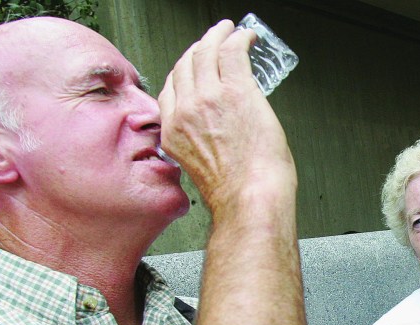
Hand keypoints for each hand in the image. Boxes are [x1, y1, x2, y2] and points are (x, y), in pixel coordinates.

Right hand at [158, 20, 296, 215]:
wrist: (249, 198)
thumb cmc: (234, 193)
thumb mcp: (200, 169)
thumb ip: (200, 146)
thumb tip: (217, 134)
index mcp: (174, 133)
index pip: (170, 90)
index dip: (183, 73)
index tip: (194, 69)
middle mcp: (186, 111)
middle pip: (185, 66)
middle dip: (198, 50)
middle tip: (213, 43)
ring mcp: (209, 98)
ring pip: (206, 52)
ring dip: (218, 35)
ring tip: (229, 31)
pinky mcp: (236, 90)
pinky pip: (233, 51)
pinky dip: (240, 38)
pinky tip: (246, 36)